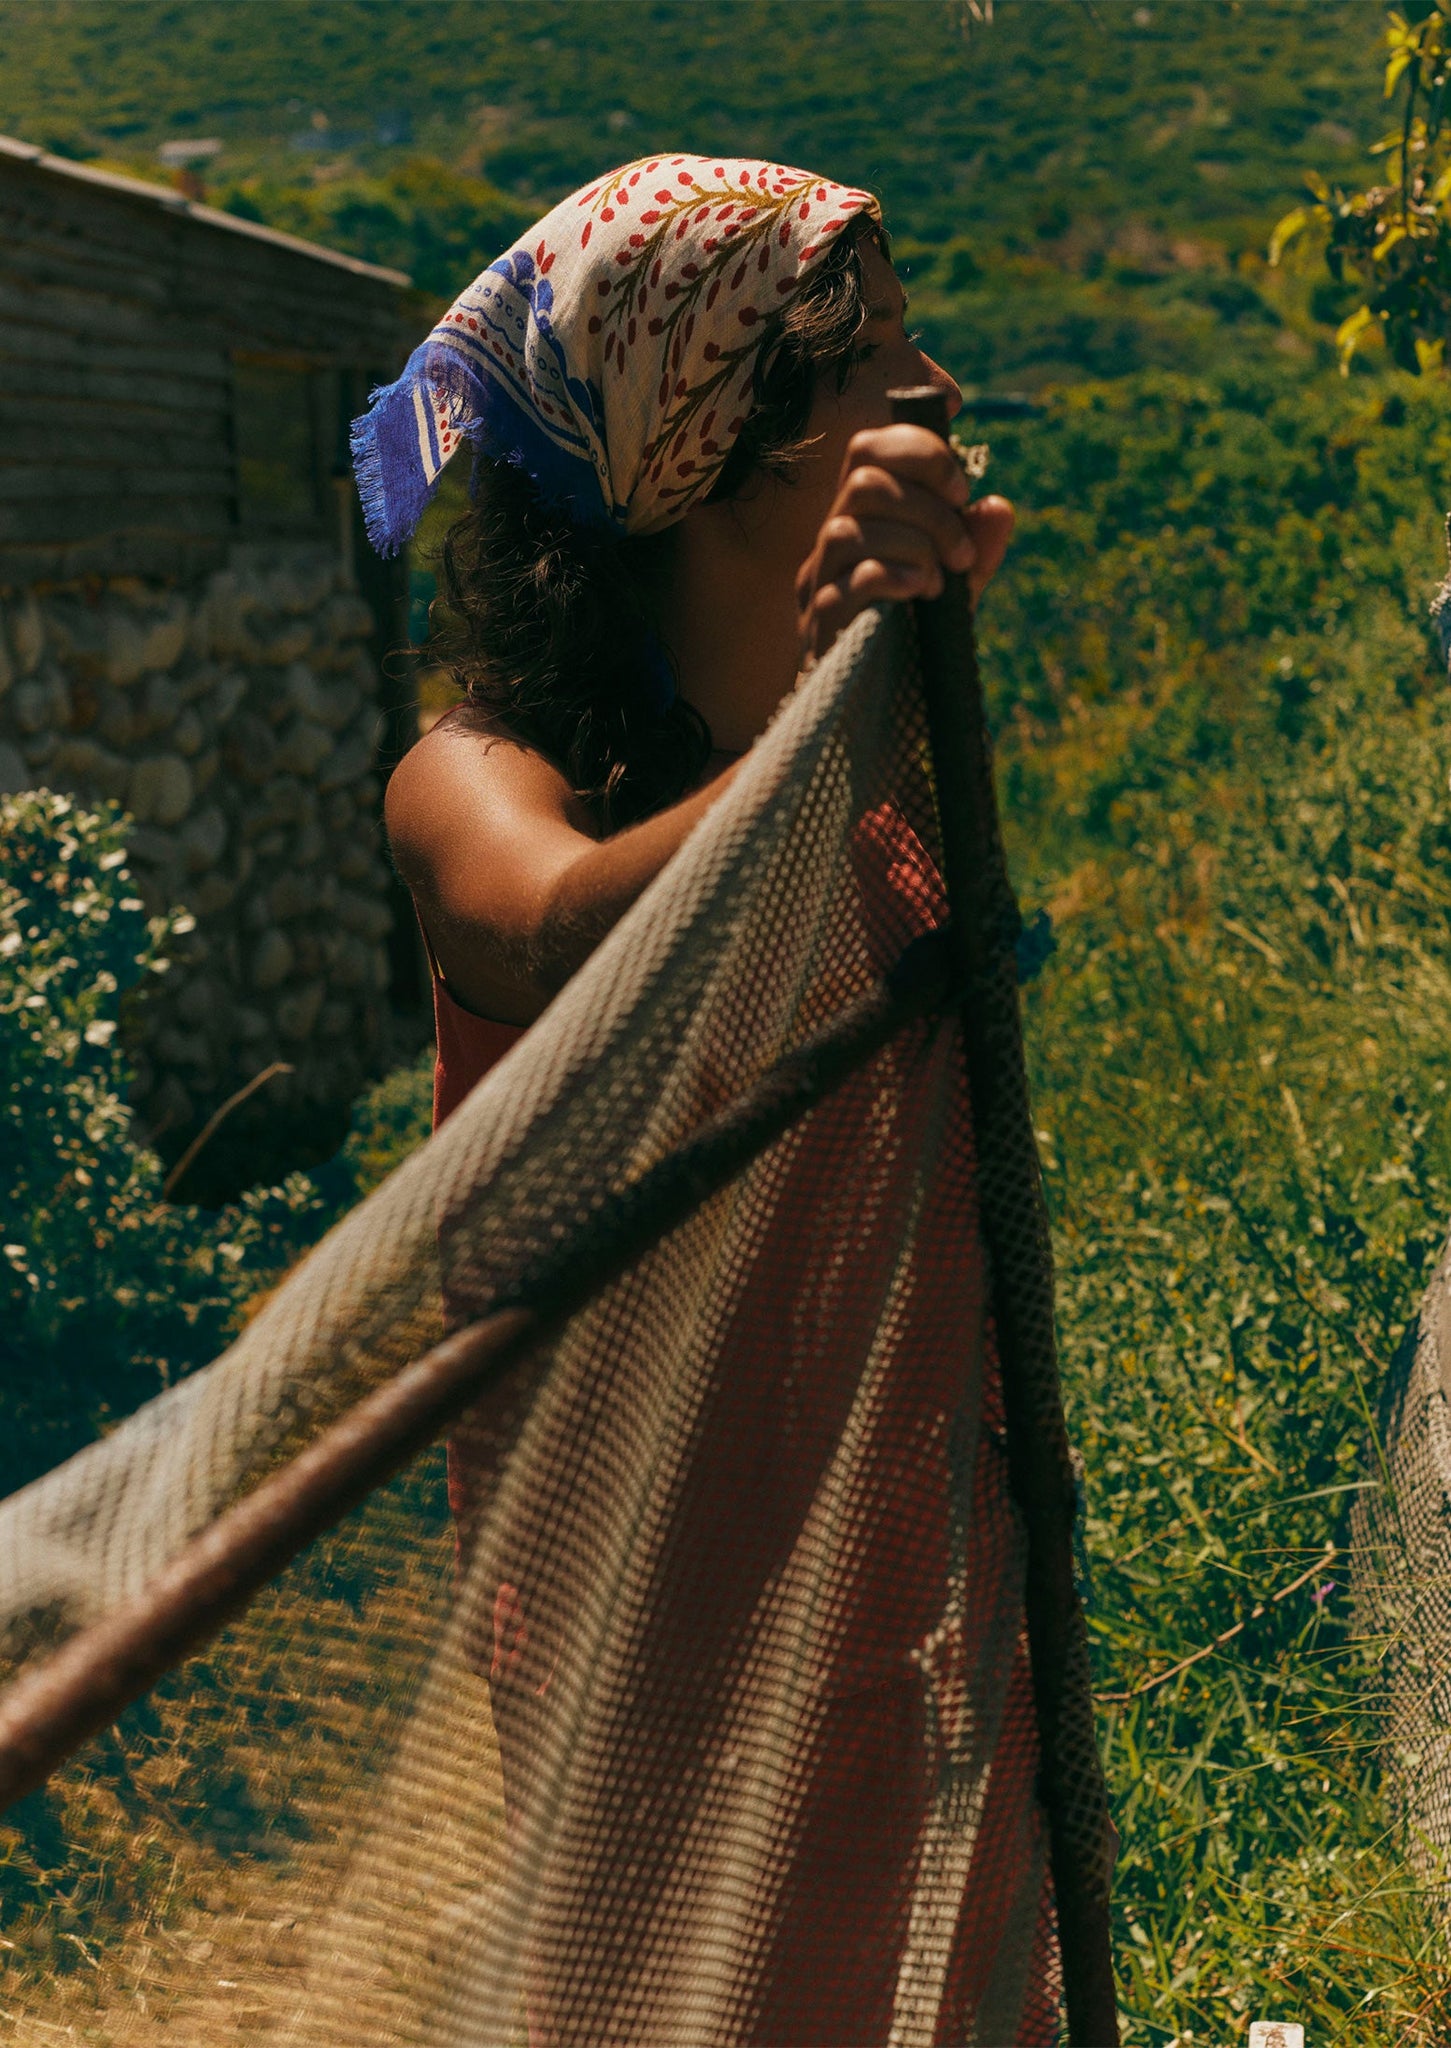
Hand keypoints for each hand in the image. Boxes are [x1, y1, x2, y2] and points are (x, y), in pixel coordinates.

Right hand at [794, 424, 1014, 666]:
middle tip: (961, 551)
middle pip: (862, 478)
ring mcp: (820, 583)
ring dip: (914, 545)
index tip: (962, 490)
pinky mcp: (820, 625)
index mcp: (861, 521)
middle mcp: (832, 544)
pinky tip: (922, 593)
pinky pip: (849, 582)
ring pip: (848, 528)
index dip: (918, 448)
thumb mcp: (956, 591)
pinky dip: (893, 577)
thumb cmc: (912, 644)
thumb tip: (997, 507)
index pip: (869, 450)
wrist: (881, 715)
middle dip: (929, 506)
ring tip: (942, 583)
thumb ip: (976, 549)